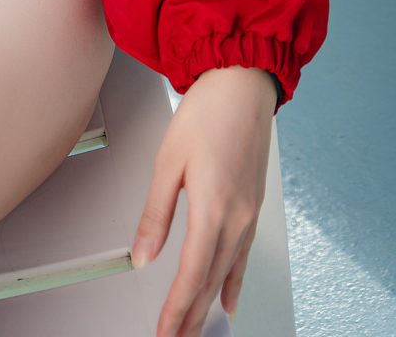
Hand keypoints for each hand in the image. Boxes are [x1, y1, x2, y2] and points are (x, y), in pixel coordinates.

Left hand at [131, 66, 276, 335]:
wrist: (243, 83)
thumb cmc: (208, 111)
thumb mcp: (168, 160)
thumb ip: (155, 214)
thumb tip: (142, 255)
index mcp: (213, 208)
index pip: (191, 275)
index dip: (176, 310)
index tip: (164, 333)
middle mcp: (237, 218)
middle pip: (210, 281)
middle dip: (192, 317)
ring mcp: (249, 215)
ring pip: (227, 273)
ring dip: (209, 305)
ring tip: (196, 329)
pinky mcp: (253, 206)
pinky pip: (243, 257)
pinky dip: (233, 283)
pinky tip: (229, 300)